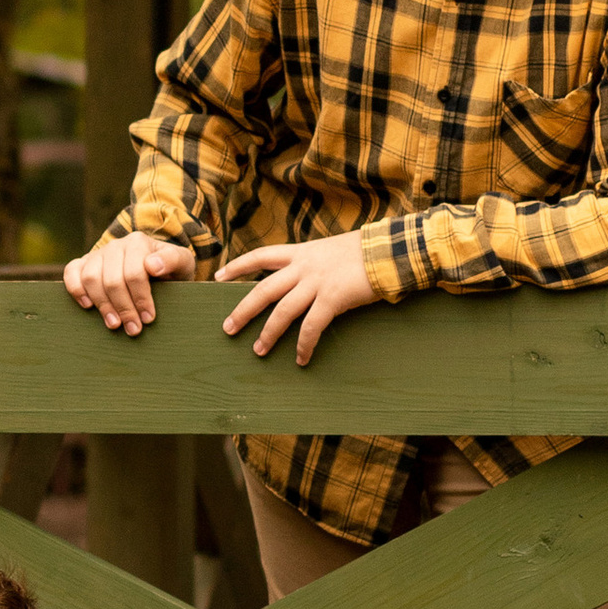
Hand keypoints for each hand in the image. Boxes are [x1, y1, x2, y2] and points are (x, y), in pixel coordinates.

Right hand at [63, 231, 195, 332]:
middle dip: (124, 308)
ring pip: (91, 278)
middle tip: (134, 329)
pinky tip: (88, 306)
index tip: (149, 318)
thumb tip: (152, 266)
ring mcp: (97, 254)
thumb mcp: (181, 263)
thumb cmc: (169, 269)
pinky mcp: (83, 263)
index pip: (134, 273)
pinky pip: (71, 273)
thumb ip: (172, 260)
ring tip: (115, 325)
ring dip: (103, 305)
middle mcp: (115, 245)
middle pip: (113, 280)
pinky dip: (76, 289)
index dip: (141, 298)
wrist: (153, 266)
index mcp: (138, 242)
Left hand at [217, 230, 380, 363]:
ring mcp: (316, 282)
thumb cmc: (365, 252)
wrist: (389, 249)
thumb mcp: (331, 251)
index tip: (218, 276)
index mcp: (301, 253)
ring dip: (268, 333)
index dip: (238, 266)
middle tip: (227, 328)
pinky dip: (304, 344)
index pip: (261, 256)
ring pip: (282, 311)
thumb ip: (314, 263)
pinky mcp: (332, 298)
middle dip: (243, 310)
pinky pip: (311, 326)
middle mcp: (303, 267)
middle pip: (263, 290)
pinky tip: (300, 359)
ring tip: (258, 351)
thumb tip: (305, 278)